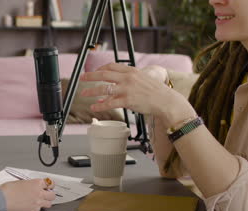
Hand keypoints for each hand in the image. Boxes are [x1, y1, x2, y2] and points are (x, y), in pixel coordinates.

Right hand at [0, 179, 55, 210]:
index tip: (49, 186)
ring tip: (40, 201)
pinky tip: (31, 206)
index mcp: (37, 183)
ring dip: (45, 202)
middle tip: (45, 194)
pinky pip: (40, 210)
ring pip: (49, 204)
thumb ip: (31, 184)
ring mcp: (37, 203)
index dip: (50, 185)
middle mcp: (39, 193)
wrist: (3, 199)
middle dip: (49, 194)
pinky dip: (37, 208)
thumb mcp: (21, 182)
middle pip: (52, 195)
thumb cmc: (8, 189)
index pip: (50, 183)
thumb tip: (34, 186)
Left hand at [80, 63, 195, 127]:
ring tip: (83, 93)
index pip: (111, 66)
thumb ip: (127, 81)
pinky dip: (100, 105)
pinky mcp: (128, 101)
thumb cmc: (155, 92)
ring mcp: (127, 89)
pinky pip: (110, 103)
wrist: (165, 100)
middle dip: (91, 76)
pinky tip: (94, 107)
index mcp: (131, 71)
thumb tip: (115, 87)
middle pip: (104, 74)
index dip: (100, 68)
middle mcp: (127, 78)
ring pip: (104, 89)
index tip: (95, 72)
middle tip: (82, 77)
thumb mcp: (141, 80)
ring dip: (91, 91)